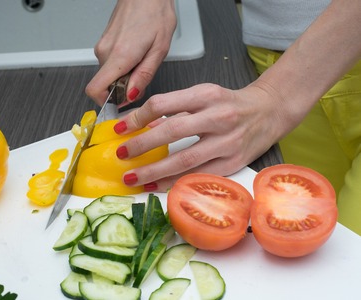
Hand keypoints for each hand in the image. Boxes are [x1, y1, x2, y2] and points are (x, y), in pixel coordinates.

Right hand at [85, 0, 176, 105]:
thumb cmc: (155, 13)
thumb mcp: (159, 50)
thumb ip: (144, 76)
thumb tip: (132, 95)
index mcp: (119, 56)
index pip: (95, 89)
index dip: (106, 102)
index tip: (121, 103)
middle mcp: (105, 51)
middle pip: (104, 84)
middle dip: (122, 88)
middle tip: (141, 77)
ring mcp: (102, 45)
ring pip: (108, 74)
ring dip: (123, 75)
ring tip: (141, 60)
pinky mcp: (104, 42)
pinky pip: (109, 63)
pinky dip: (122, 65)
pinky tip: (136, 53)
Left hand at [113, 82, 292, 191]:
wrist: (269, 111)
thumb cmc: (231, 103)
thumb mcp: (202, 96)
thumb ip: (174, 109)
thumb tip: (143, 125)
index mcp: (206, 95)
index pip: (163, 104)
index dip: (138, 117)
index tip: (121, 128)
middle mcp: (218, 117)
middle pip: (172, 132)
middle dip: (141, 145)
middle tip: (121, 154)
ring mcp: (227, 142)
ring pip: (185, 159)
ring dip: (154, 171)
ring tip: (132, 178)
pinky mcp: (233, 163)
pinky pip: (199, 175)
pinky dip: (175, 182)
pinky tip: (157, 186)